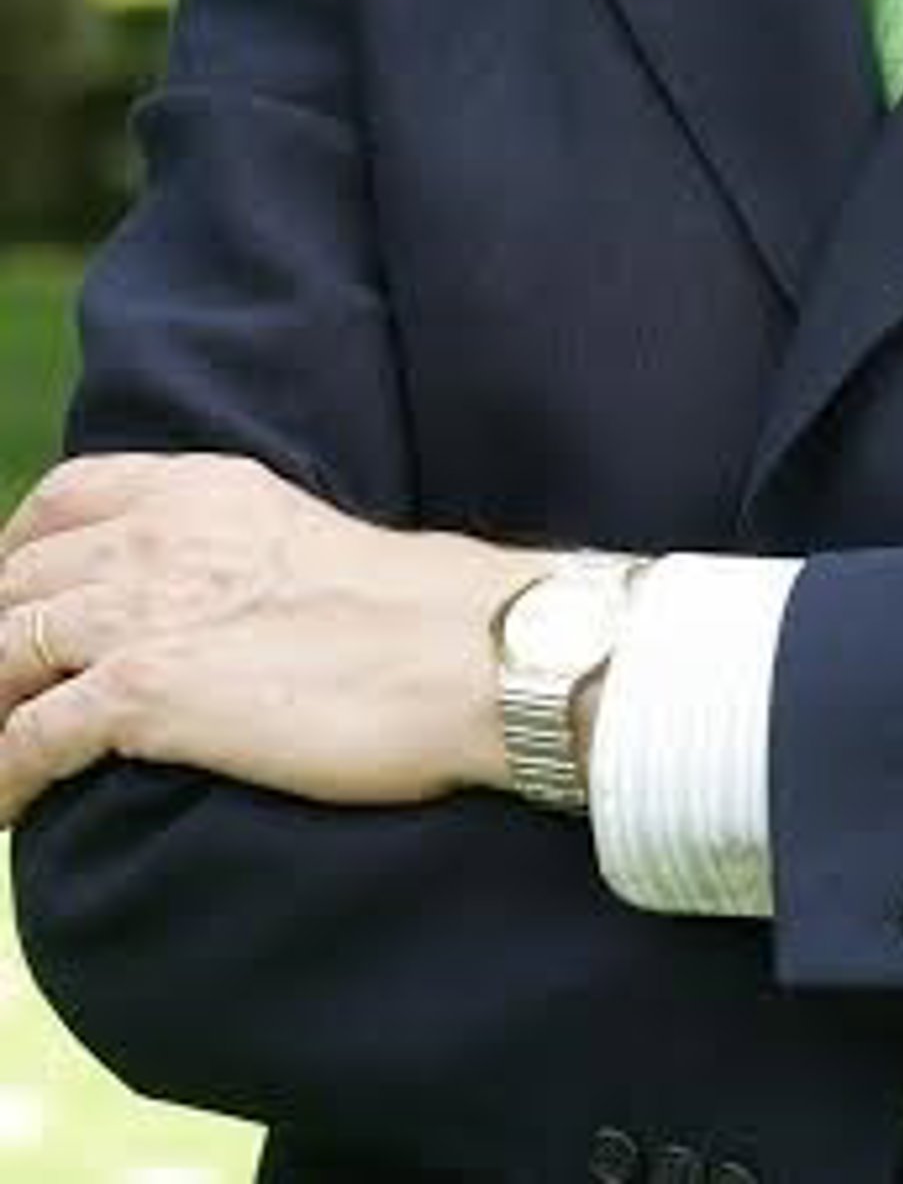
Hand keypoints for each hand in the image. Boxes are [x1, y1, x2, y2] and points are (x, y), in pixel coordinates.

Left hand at [0, 453, 550, 826]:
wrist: (464, 652)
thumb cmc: (412, 615)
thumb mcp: (301, 537)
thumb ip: (232, 548)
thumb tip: (201, 599)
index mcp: (200, 487)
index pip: (63, 498)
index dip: (18, 553)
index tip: (15, 601)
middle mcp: (156, 534)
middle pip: (16, 579)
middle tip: (2, 698)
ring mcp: (143, 608)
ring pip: (1, 653)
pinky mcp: (142, 690)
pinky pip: (27, 737)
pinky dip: (3, 775)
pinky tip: (8, 807)